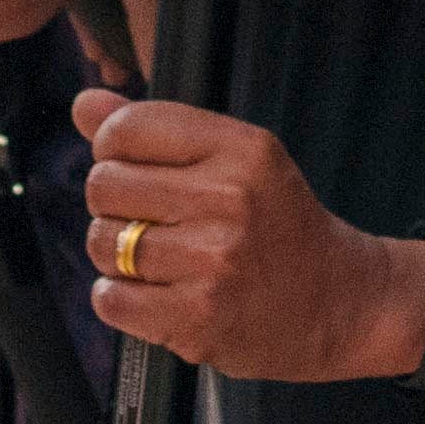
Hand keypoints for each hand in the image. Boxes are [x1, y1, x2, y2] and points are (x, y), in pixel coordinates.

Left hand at [70, 94, 424, 376]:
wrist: (341, 304)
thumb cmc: (280, 228)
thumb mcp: (238, 161)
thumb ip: (156, 131)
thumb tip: (83, 104)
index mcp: (241, 149)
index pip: (126, 128)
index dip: (113, 150)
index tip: (138, 170)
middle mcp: (229, 199)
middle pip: (103, 184)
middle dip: (115, 205)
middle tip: (154, 222)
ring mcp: (213, 262)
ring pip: (101, 243)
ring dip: (117, 257)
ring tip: (162, 261)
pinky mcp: (197, 318)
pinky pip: (109, 299)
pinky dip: (120, 299)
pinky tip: (159, 295)